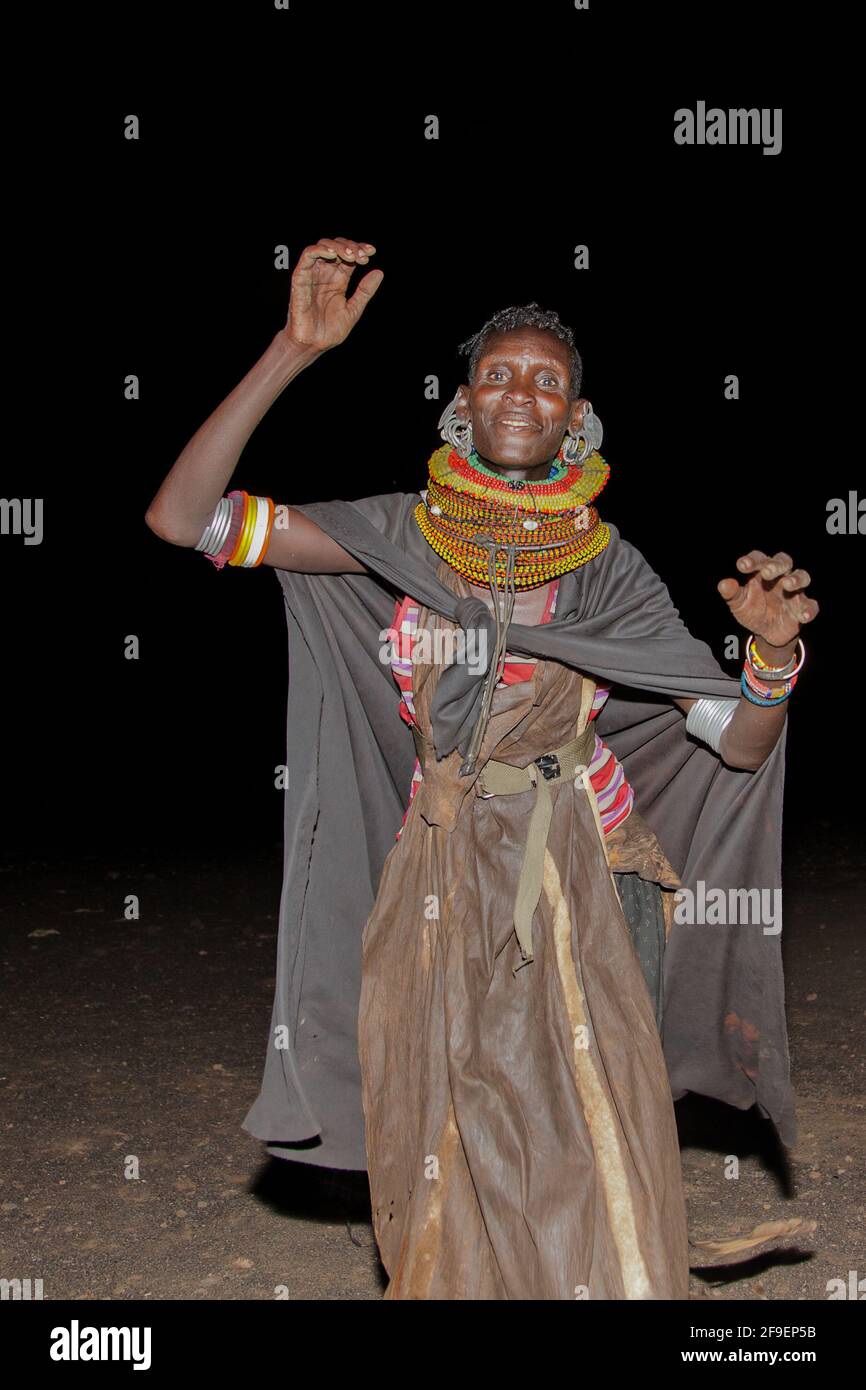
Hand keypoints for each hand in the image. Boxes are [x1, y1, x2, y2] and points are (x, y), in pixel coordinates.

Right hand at [284, 237, 382, 352]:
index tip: (372, 252)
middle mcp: (325, 274)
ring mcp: (313, 274)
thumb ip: (365, 292)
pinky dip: (320, 250)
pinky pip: (307, 255)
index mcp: (338, 280)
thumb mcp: (354, 309)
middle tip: (362, 256)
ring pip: (323, 246)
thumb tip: (379, 272)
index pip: (349, 256)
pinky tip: (334, 255)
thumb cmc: (330, 331)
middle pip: (337, 247)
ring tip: (351, 256)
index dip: (360, 249)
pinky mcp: (300, 277)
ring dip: (338, 246)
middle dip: (351, 247)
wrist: (313, 345)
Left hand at [717, 550, 818, 651]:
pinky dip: (808, 610)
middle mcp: (781, 577)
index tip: (742, 566)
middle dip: (776, 565)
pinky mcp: (803, 607)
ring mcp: (795, 591)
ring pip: (802, 577)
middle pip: (784, 562)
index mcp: (762, 572)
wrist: (766, 632)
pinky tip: (802, 617)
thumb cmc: (752, 610)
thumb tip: (723, 584)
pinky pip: (811, 606)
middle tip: (766, 572)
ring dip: (797, 579)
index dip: (752, 560)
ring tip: (787, 585)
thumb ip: (732, 594)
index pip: (759, 559)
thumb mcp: (739, 603)